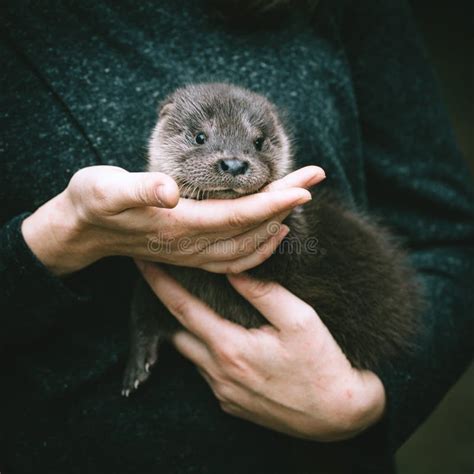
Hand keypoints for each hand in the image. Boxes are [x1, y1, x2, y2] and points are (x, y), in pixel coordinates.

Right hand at [22, 165, 323, 274]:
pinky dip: (259, 248)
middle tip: (315, 176)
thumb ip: (137, 190)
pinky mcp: (190, 253)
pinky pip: (234, 259)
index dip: (274, 201)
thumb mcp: (105, 188)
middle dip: (287, 203)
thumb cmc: (93, 202)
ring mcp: (192, 253)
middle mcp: (191, 244)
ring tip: (300, 201)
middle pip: (252, 228)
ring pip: (248, 247)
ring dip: (278, 224)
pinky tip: (271, 233)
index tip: (306, 185)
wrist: (82, 231)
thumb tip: (167, 190)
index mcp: (179, 226)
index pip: (239, 215)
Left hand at [137, 263, 385, 441]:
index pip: (182, 308)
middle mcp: (219, 373)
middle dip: (168, 309)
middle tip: (170, 285)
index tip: (143, 264)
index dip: (159, 284)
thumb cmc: (323, 364)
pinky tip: (223, 342)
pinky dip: (206, 353)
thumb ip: (263, 292)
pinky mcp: (233, 405)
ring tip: (198, 310)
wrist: (339, 416)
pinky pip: (207, 374)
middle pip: (178, 334)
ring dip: (189, 332)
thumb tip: (233, 270)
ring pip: (191, 356)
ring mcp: (224, 392)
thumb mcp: (300, 319)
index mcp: (230, 347)